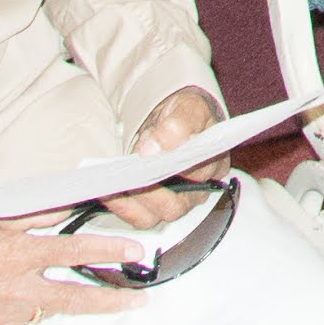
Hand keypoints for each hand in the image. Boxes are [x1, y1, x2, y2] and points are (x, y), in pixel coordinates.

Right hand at [0, 214, 139, 324]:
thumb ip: (34, 217)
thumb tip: (68, 208)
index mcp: (14, 254)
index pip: (73, 253)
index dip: (108, 252)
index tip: (135, 253)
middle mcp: (10, 288)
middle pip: (72, 299)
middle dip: (109, 300)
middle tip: (136, 300)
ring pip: (42, 310)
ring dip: (53, 299)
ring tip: (53, 287)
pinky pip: (16, 319)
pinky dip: (22, 307)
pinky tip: (11, 294)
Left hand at [102, 90, 224, 229]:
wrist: (169, 118)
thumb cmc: (186, 114)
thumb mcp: (188, 108)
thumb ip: (177, 125)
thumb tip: (153, 150)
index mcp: (213, 164)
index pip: (199, 175)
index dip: (176, 169)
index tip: (151, 155)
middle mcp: (196, 189)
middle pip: (176, 205)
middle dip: (149, 192)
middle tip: (130, 174)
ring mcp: (174, 201)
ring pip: (154, 216)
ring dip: (131, 202)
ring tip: (114, 183)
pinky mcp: (153, 206)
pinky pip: (139, 217)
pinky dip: (122, 207)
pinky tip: (110, 191)